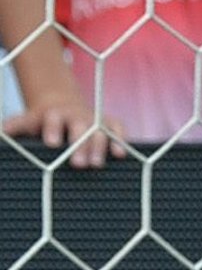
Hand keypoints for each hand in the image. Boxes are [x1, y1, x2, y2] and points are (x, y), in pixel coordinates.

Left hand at [3, 93, 125, 168]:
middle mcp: (76, 115)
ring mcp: (93, 119)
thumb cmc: (41, 122)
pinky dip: (120, 140)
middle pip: (80, 128)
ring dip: (99, 147)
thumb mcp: (26, 122)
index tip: (52, 143)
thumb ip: (15, 127)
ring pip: (99, 130)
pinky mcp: (107, 122)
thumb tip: (1, 132)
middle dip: (80, 145)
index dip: (53, 130)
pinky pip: (117, 129)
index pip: (54, 120)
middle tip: (79, 164)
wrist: (62, 104)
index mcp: (53, 115)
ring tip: (97, 164)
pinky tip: (120, 154)